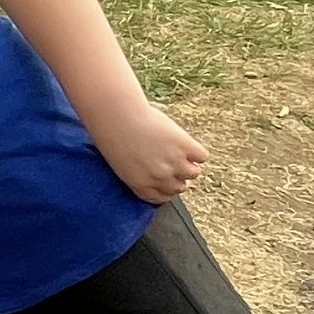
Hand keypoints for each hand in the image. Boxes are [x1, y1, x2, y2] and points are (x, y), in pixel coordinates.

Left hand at [89, 100, 207, 202]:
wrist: (118, 115)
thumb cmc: (111, 132)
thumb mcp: (119, 161)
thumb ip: (138, 171)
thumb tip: (152, 169)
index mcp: (140, 184)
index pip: (161, 198)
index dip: (166, 189)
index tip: (168, 181)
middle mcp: (159, 178)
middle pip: (179, 187)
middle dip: (178, 177)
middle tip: (174, 163)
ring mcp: (174, 162)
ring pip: (193, 173)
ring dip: (189, 164)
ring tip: (180, 152)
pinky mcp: (186, 146)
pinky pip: (202, 156)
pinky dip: (196, 150)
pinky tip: (186, 143)